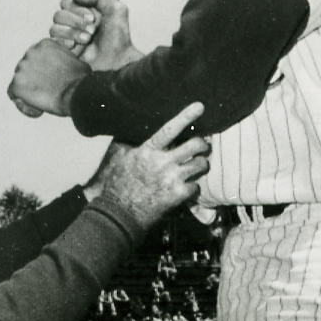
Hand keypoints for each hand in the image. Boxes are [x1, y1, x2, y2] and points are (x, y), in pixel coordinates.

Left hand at [7, 38, 87, 118]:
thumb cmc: (81, 80)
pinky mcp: (17, 84)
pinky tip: (38, 111)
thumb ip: (64, 61)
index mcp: (44, 45)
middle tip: (45, 94)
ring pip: (19, 81)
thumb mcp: (76, 62)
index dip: (41, 70)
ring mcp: (21, 68)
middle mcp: (30, 52)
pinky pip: (13, 95)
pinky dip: (23, 104)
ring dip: (28, 92)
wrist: (76, 93)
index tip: (49, 82)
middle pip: (25, 68)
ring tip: (44, 104)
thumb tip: (65, 67)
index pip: (35, 57)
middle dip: (33, 80)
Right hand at [50, 0, 140, 71]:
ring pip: (54, 28)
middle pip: (58, 14)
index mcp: (84, 12)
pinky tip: (76, 47)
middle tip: (92, 31)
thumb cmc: (119, 38)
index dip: (76, 8)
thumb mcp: (115, 9)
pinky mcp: (63, 51)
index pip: (66, 2)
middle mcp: (73, 24)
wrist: (117, 61)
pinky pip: (52, 42)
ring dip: (72, 32)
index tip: (92, 18)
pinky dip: (65, 42)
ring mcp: (67, 38)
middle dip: (76, 21)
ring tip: (87, 40)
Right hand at [92, 105, 210, 229]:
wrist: (118, 214)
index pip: (169, 129)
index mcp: (148, 151)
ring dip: (201, 166)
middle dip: (204, 145)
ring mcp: (171, 178)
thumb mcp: (120, 159)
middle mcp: (162, 162)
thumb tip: (127, 134)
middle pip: (195, 145)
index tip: (200, 106)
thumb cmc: (116, 186)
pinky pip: (196, 187)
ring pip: (200, 165)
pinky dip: (193, 189)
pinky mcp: (176, 195)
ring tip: (197, 169)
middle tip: (204, 148)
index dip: (185, 116)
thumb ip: (130, 145)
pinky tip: (186, 190)